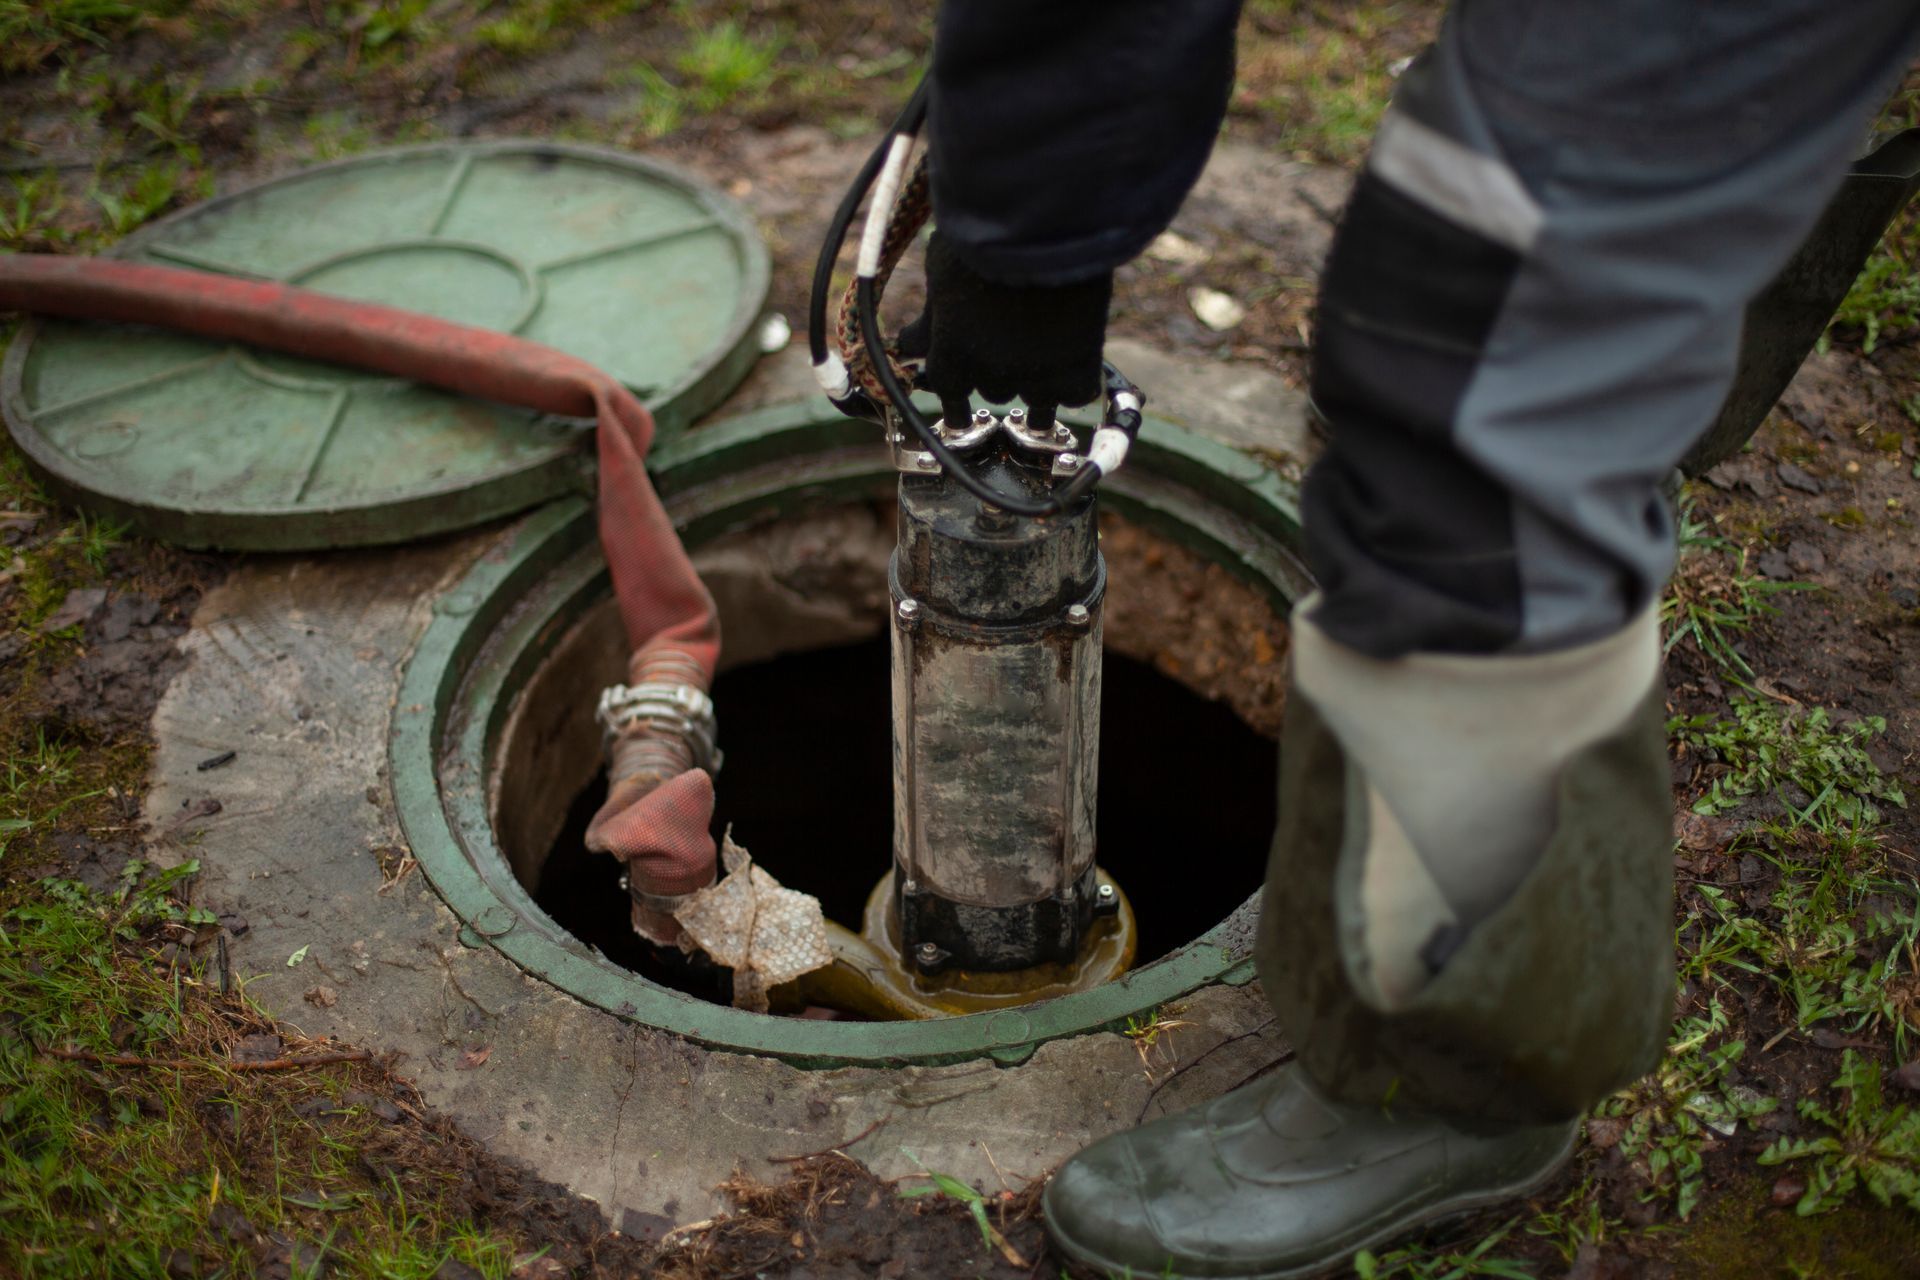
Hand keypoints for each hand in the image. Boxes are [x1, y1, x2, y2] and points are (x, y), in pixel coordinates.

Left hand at [895, 230, 1111, 432]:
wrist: (1037, 234)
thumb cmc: (978, 244)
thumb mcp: (938, 273)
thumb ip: (930, 313)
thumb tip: (913, 340)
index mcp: (950, 358)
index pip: (947, 393)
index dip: (955, 396)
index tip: (961, 400)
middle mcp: (988, 378)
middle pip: (993, 392)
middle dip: (998, 374)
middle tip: (1010, 349)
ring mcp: (1034, 379)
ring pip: (1036, 408)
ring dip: (1038, 390)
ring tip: (1045, 373)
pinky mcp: (1074, 372)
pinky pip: (1075, 396)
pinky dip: (1076, 385)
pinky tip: (1077, 372)